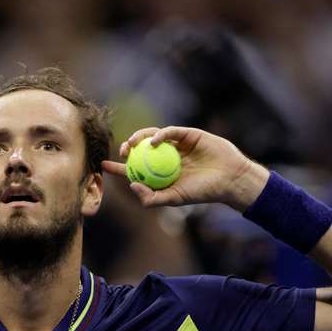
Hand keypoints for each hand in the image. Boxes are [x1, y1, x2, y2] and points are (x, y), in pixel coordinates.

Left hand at [102, 126, 266, 209]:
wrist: (228, 179)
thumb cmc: (202, 192)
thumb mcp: (174, 199)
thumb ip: (151, 197)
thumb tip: (131, 185)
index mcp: (159, 174)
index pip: (134, 169)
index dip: (117, 167)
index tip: (103, 166)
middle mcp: (165, 158)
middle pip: (140, 150)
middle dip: (127, 148)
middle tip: (122, 152)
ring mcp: (176, 145)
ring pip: (152, 136)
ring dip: (139, 137)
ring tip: (132, 144)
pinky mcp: (187, 134)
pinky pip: (170, 131)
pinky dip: (161, 134)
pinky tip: (155, 141)